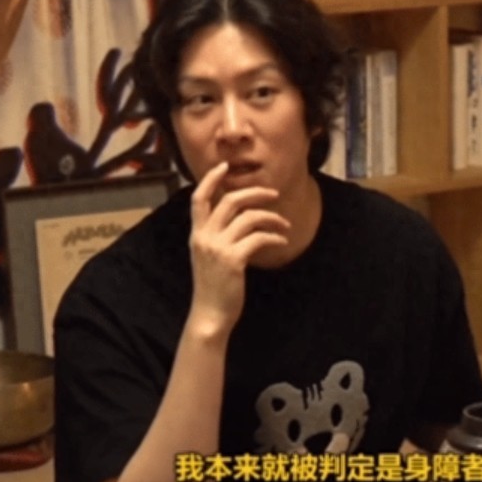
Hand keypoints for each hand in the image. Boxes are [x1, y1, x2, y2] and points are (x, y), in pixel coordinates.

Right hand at [186, 162, 289, 338]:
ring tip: (285, 224)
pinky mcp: (234, 260)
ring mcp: (218, 248)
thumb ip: (216, 236)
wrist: (210, 315)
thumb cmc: (213, 287)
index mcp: (197, 234)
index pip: (199, 199)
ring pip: (249, 218)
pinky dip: (274, 236)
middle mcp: (205, 237)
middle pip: (230, 200)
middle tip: (273, 194)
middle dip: (255, 193)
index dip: (210, 179)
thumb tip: (239, 219)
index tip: (224, 166)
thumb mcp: (208, 257)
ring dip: (272, 217)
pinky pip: (259, 237)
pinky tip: (282, 240)